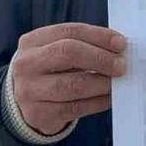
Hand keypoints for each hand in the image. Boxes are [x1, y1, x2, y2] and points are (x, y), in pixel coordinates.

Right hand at [11, 22, 127, 135]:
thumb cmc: (49, 70)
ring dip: (102, 83)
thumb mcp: (55, 51)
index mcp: (32, 41)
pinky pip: (75, 107)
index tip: (120, 43)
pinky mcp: (39, 114)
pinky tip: (109, 98)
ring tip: (117, 82)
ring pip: (73, 84)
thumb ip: (82, 45)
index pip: (69, 32)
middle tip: (121, 65)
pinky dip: (97, 102)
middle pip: (68, 53)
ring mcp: (30, 91)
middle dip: (100, 58)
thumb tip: (118, 48)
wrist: (24, 102)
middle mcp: (27, 64)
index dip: (98, 36)